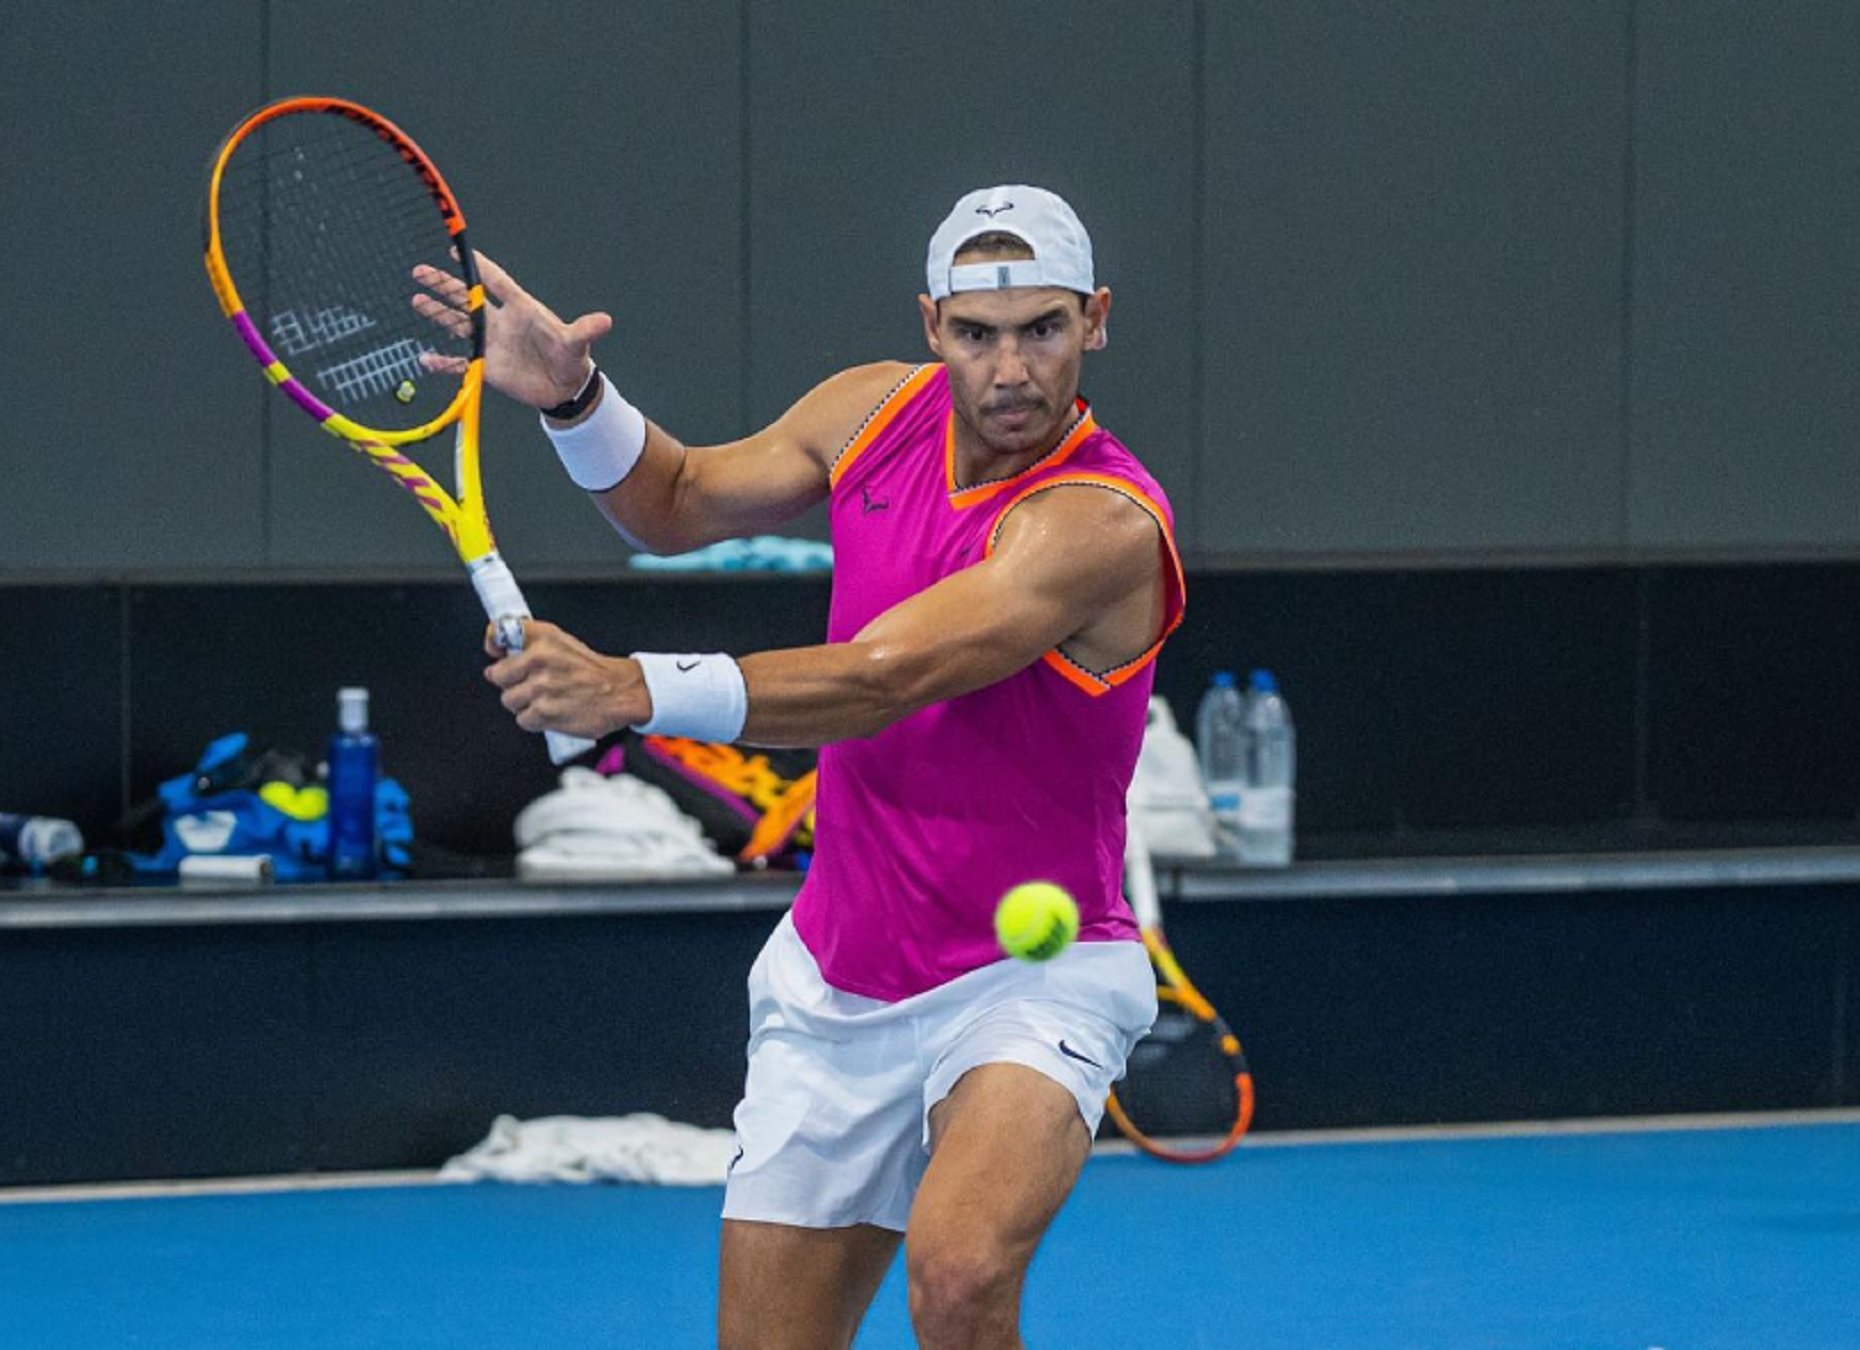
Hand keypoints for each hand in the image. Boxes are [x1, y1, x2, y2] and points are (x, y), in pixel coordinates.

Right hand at [412, 252, 613, 409]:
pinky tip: (425, 358)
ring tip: (416, 299)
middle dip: (444, 285)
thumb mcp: (576, 343)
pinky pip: (460, 363)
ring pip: (458, 324)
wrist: (565, 388)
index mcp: (521, 309)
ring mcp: (492, 343)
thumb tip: (606, 321)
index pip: (495, 282)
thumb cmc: (571, 358)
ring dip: (437, 314)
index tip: (456, 250)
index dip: (478, 267)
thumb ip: (585, 330)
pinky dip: (443, 363)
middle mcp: (501, 322)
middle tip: (419, 271)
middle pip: (466, 299)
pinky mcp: (488, 367)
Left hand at [482, 620, 648, 738]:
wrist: (621, 692)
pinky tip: (552, 711)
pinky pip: (523, 719)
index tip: (497, 652)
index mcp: (542, 638)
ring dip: (524, 703)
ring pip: (509, 700)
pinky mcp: (544, 712)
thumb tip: (498, 654)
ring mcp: (540, 687)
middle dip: (511, 682)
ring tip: (546, 699)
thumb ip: (531, 644)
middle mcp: (539, 659)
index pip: (498, 632)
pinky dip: (535, 720)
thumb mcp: (562, 642)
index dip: (494, 645)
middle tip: (531, 684)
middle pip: (498, 675)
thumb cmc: (593, 670)